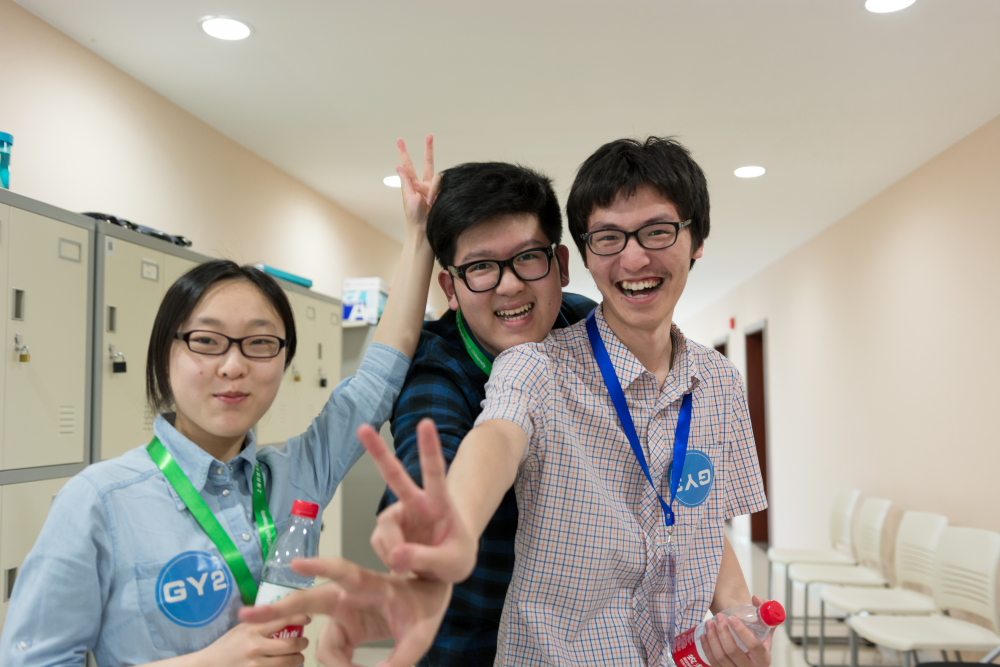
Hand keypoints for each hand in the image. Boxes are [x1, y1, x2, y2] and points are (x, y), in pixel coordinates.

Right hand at [192, 615, 310, 666]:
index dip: (300, 618)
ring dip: (298, 659)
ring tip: (299, 656)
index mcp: (254, 629)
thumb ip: (261, 622)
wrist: (209, 666)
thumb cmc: (227, 645)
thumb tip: (284, 610)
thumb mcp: (242, 628)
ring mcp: (256, 665)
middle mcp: (256, 647)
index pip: (284, 619)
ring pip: (288, 662)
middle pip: (291, 644)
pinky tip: (287, 666)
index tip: (307, 618)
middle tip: (304, 642)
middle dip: (303, 643)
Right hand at [239, 558, 450, 666]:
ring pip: (325, 647)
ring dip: (339, 666)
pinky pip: (332, 655)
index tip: (295, 564)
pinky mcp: (344, 630)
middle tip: (245, 616)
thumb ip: (401, 660)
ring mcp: (344, 615)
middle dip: (276, 609)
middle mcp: (350, 597)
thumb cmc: (425, 608)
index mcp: (369, 586)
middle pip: (307, 602)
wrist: (428, 602)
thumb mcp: (421, 636)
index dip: (318, 566)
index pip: (341, 571)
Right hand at [361, 419, 476, 581]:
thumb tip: (395, 555)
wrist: (444, 570)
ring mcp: (399, 516)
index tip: (426, 423)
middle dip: (378, 452)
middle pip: (395, 475)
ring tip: (411, 568)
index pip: (435, 473)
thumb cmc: (455, 558)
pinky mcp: (385, 531)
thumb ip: (426, 559)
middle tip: (362, 428)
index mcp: (440, 504)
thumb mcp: (452, 564)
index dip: (430, 448)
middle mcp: (416, 503)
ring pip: (385, 529)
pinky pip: (380, 546)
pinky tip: (402, 565)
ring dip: (393, 552)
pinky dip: (389, 560)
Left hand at [396, 135, 439, 236]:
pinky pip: (442, 185)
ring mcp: (434, 189)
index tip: (400, 140)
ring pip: (436, 176)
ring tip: (429, 202)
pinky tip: (434, 201)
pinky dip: (437, 192)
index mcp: (412, 184)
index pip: (408, 165)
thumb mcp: (407, 198)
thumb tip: (398, 166)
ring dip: (432, 189)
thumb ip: (406, 181)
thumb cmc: (414, 218)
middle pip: (427, 163)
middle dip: (429, 149)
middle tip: (430, 135)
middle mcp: (423, 184)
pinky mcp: (443, 193)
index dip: (404, 152)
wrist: (425, 231)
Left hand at [700, 596, 772, 666]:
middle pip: (733, 651)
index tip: (732, 618)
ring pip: (720, 657)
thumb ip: (765, 611)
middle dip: (723, 632)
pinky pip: (713, 662)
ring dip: (712, 638)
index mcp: (764, 658)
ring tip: (709, 623)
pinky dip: (707, 647)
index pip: (755, 646)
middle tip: (719, 617)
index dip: (743, 632)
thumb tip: (756, 599)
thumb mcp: (765, 627)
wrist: (750, 655)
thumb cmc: (758, 639)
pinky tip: (705, 635)